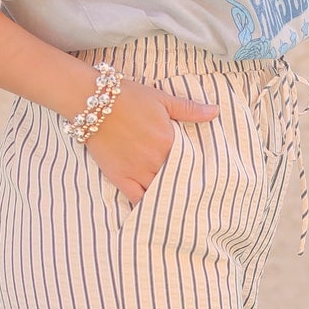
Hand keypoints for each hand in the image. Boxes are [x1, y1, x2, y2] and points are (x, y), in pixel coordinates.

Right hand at [83, 79, 218, 204]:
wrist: (93, 102)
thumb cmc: (129, 97)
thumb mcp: (163, 99)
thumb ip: (190, 110)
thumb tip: (215, 112)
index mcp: (169, 140)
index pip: (192, 162)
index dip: (199, 170)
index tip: (207, 177)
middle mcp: (156, 159)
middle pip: (178, 179)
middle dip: (187, 186)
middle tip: (197, 195)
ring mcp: (137, 170)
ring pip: (160, 192)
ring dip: (169, 197)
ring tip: (180, 204)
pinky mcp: (120, 177)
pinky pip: (136, 199)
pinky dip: (146, 206)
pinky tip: (155, 211)